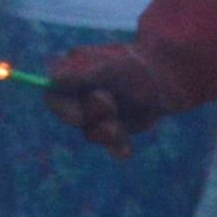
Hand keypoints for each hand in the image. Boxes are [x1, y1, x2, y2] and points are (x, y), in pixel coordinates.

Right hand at [43, 37, 182, 149]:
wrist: (164, 78)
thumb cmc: (133, 66)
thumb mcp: (107, 67)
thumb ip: (80, 75)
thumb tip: (52, 80)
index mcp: (72, 75)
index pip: (52, 93)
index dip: (60, 107)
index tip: (77, 115)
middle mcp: (81, 96)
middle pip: (70, 116)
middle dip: (91, 114)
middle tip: (112, 103)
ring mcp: (97, 115)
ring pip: (90, 133)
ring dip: (108, 131)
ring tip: (122, 125)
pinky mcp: (114, 129)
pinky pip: (110, 145)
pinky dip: (118, 147)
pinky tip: (125, 150)